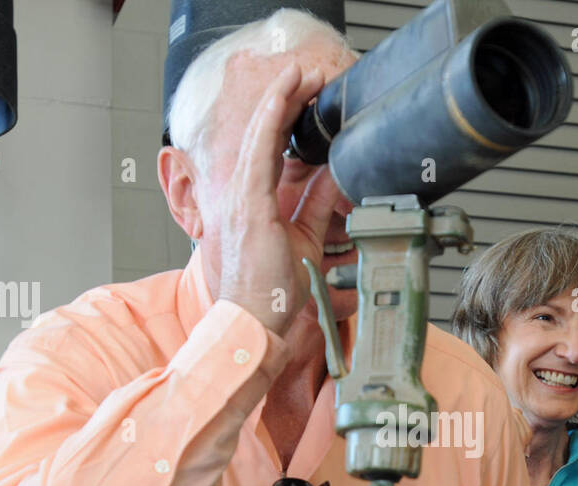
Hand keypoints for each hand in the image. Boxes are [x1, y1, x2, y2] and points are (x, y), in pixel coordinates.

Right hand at [217, 62, 344, 336]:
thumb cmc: (273, 288)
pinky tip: (284, 100)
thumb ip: (317, 205)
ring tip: (300, 74)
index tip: (305, 95)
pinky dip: (271, 123)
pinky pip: (260, 154)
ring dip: (281, 100)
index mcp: (253, 201)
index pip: (270, 148)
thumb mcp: (306, 238)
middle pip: (263, 133)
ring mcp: (241, 198)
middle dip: (286, 99)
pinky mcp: (249, 206)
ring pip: (260, 135)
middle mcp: (242, 194)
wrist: (257, 318)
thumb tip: (336, 176)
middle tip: (308, 74)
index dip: (286, 118)